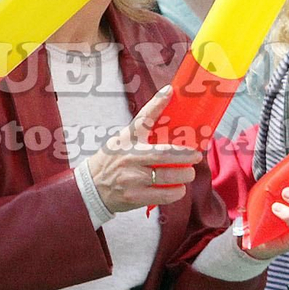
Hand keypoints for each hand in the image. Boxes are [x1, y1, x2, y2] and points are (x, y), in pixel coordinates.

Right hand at [88, 87, 206, 213]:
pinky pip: (162, 196)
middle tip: (197, 155)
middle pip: (162, 155)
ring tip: (189, 173)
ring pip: (166, 177)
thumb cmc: (112, 160)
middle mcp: (129, 157)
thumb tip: (167, 104)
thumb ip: (143, 129)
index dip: (156, 104)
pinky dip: (175, 192)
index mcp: (127, 140)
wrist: (91, 187)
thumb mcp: (123, 140)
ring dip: (184, 175)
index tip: (169, 92)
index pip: (142, 118)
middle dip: (184, 155)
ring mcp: (131, 179)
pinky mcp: (134, 197)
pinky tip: (179, 189)